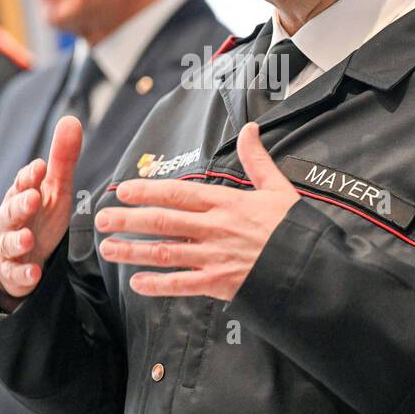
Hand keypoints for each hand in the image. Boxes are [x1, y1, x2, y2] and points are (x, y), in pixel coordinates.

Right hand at [0, 115, 82, 305]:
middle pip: (10, 210)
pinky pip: (15, 274)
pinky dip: (23, 275)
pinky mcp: (11, 271)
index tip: (40, 167)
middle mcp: (9, 219)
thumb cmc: (40, 216)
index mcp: (20, 195)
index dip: (29, 176)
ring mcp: (8, 246)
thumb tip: (71, 119)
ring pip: (8, 242)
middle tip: (32, 197)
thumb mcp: (55, 189)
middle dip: (20, 204)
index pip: (22, 183)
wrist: (24, 257)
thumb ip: (63, 159)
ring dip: (17, 240)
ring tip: (28, 240)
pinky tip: (34, 274)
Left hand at [95, 122, 298, 300]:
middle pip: (163, 221)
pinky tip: (136, 284)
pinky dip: (157, 285)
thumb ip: (257, 159)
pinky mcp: (220, 285)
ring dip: (133, 251)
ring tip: (108, 248)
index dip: (147, 190)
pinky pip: (182, 285)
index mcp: (227, 203)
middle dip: (128, 219)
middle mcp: (216, 229)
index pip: (178, 193)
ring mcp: (215, 258)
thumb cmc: (295, 228)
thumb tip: (250, 128)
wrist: (313, 268)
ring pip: (165, 252)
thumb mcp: (279, 188)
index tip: (123, 189)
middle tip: (101, 218)